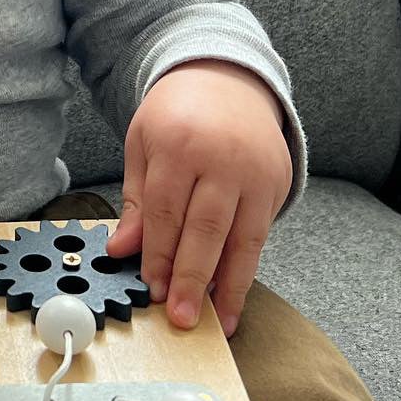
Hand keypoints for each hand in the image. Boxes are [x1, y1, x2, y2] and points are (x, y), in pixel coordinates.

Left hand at [104, 59, 292, 337]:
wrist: (226, 78)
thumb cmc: (176, 114)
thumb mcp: (143, 145)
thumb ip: (137, 201)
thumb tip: (122, 250)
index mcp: (178, 145)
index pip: (167, 212)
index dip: (159, 255)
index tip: (152, 289)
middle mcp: (222, 159)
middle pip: (206, 229)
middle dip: (192, 278)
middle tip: (181, 317)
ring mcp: (256, 172)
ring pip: (243, 238)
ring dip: (228, 286)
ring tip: (217, 321)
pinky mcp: (278, 182)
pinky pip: (261, 233)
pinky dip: (247, 267)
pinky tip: (233, 294)